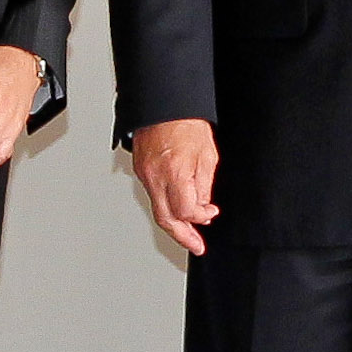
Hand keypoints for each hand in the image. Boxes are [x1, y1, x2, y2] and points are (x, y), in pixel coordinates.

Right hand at [129, 117, 219, 253]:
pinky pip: (153, 195)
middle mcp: (156, 177)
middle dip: (182, 237)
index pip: (186, 211)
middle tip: (195, 246)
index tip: (210, 215)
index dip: (200, 217)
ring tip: (188, 232)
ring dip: (174, 222)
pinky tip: (176, 208)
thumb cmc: (187, 123)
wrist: (164, 104)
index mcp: (175, 173)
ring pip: (157, 208)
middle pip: (166, 219)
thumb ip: (204, 184)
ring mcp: (145, 174)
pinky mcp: (140, 170)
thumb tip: (203, 205)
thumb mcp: (207, 155)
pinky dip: (165, 205)